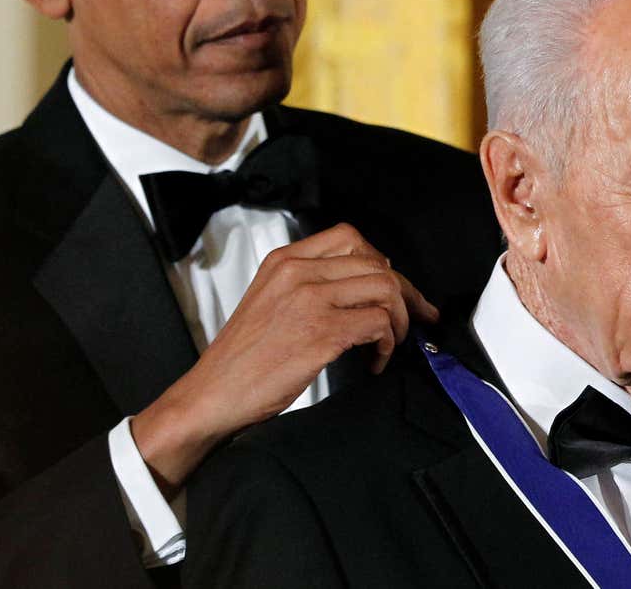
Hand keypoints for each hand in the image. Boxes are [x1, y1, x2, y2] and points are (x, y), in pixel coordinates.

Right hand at [131, 223, 438, 490]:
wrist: (214, 393)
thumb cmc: (243, 357)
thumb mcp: (269, 299)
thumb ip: (307, 284)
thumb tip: (361, 286)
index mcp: (284, 261)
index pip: (350, 237)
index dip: (382, 263)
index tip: (396, 286)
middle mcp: (298, 273)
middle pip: (376, 263)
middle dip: (406, 294)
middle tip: (416, 318)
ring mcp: (310, 301)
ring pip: (385, 290)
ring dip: (400, 320)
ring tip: (389, 343)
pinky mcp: (321, 333)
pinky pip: (379, 324)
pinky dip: (387, 344)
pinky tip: (374, 361)